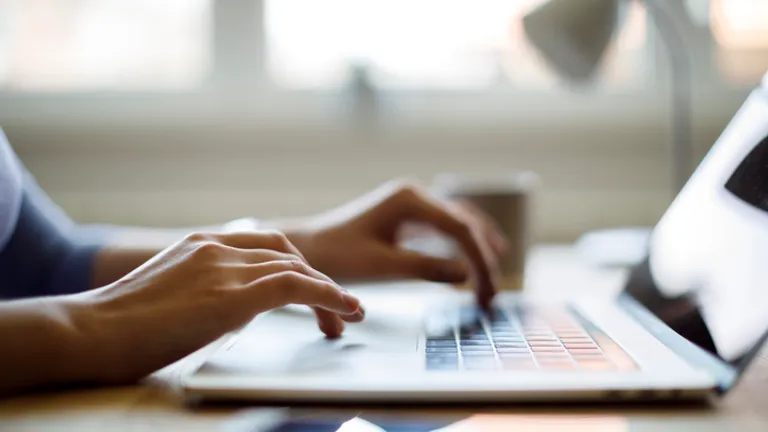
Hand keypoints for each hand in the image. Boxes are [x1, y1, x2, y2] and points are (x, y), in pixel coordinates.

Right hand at [66, 231, 361, 383]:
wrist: (87, 333)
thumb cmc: (118, 327)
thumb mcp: (169, 297)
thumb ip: (204, 292)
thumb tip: (230, 309)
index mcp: (200, 244)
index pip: (265, 246)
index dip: (297, 267)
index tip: (312, 291)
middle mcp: (216, 248)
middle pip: (286, 253)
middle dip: (317, 279)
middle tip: (336, 311)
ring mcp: (223, 267)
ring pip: (297, 268)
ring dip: (330, 293)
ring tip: (347, 317)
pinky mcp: (231, 295)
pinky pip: (296, 286)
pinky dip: (328, 295)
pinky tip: (345, 309)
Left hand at [284, 180, 504, 306]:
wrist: (308, 247)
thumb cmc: (338, 255)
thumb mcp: (382, 266)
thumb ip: (425, 268)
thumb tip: (467, 275)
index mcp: (409, 199)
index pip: (460, 229)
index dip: (480, 261)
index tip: (488, 292)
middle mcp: (415, 194)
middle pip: (465, 223)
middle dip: (483, 257)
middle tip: (494, 294)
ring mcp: (412, 203)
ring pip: (460, 222)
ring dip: (478, 249)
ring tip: (495, 277)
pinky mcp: (407, 215)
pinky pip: (446, 227)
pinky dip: (463, 245)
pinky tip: (476, 260)